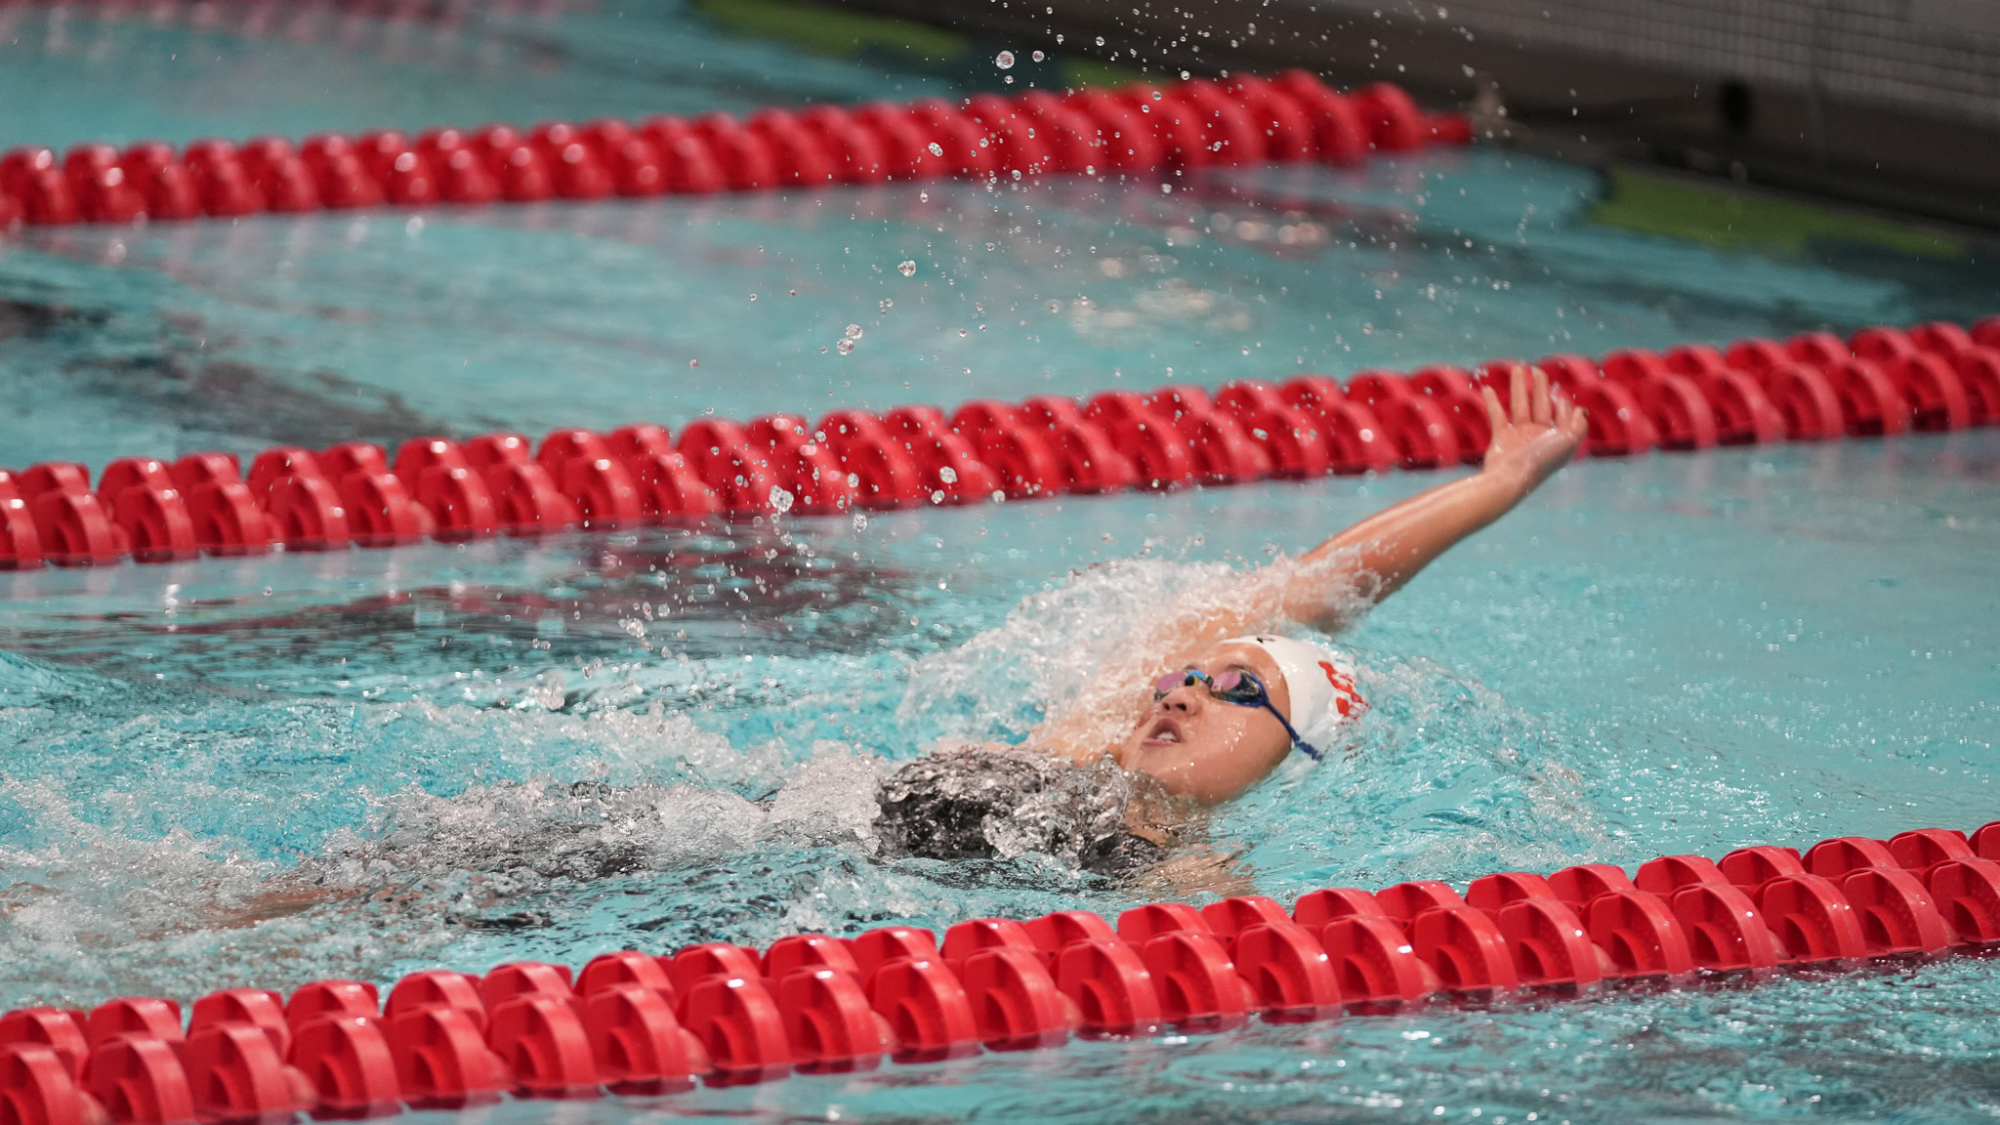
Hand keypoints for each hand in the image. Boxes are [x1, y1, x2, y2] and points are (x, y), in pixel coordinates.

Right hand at [1481, 364, 1587, 493]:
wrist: (1510, 478)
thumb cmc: (1541, 461)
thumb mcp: (1568, 442)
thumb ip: (1578, 426)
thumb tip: (1580, 410)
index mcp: (1556, 439)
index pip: (1561, 416)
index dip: (1561, 404)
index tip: (1558, 394)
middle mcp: (1538, 437)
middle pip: (1540, 406)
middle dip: (1540, 388)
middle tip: (1537, 370)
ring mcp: (1519, 437)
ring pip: (1519, 406)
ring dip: (1518, 387)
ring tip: (1517, 369)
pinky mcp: (1501, 438)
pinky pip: (1497, 416)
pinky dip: (1492, 402)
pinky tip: (1488, 388)